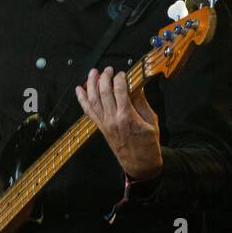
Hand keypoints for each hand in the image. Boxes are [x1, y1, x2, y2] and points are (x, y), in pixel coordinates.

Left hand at [75, 66, 162, 180]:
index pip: (120, 91)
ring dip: (90, 84)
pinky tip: (79, 89)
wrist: (139, 163)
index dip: (120, 79)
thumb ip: (141, 102)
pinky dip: (82, 99)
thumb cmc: (148, 143)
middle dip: (104, 78)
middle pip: (104, 93)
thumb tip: (136, 86)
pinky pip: (88, 111)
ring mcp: (104, 123)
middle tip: (107, 69)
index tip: (122, 73)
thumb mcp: (151, 121)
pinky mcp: (99, 127)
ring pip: (93, 100)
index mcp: (127, 116)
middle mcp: (112, 118)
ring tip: (92, 73)